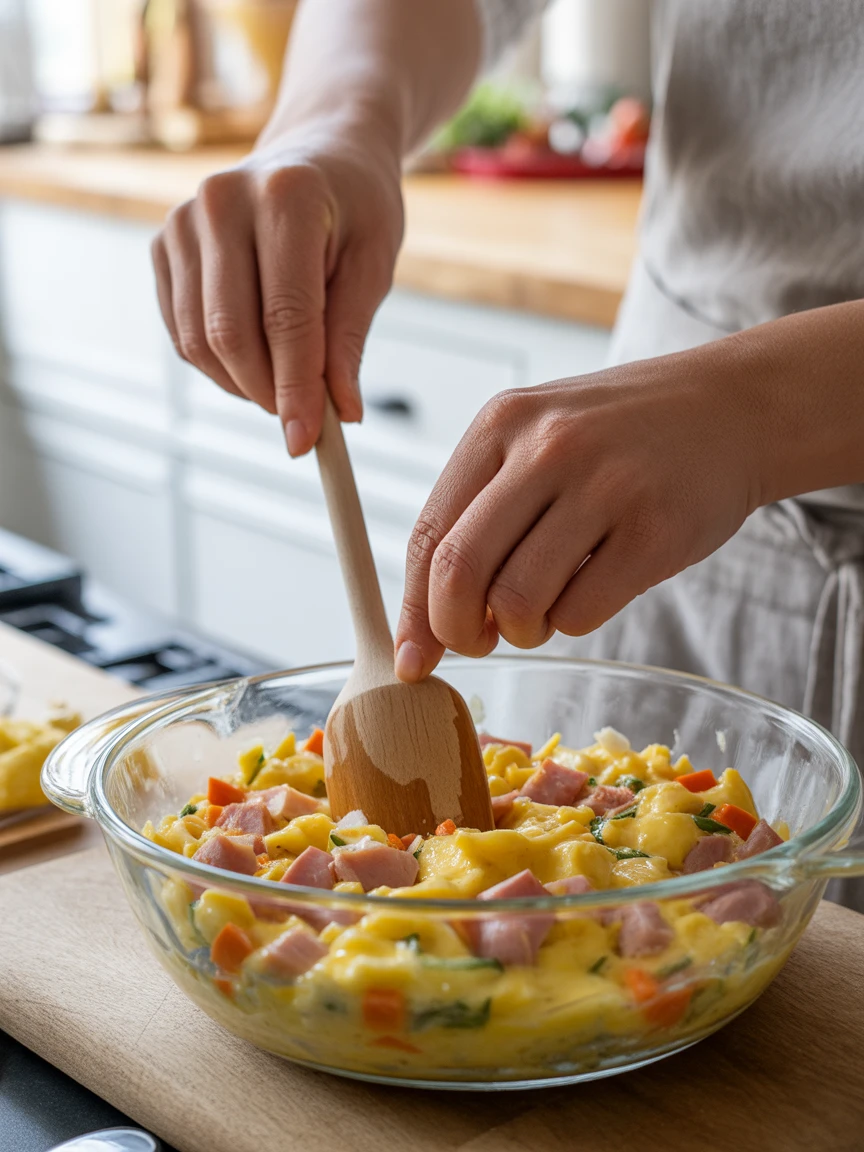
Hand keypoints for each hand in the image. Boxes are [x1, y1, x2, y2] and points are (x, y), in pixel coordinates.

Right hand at [151, 125, 403, 455]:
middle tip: (303, 422)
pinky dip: (217, 366)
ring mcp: (182, 221)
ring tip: (285, 386)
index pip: (286, 316)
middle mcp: (221, 201)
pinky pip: (182, 332)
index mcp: (286, 197)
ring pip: (199, 340)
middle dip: (267, 392)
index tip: (308, 443)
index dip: (295, 387)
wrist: (319, 149)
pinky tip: (255, 362)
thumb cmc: (357, 208)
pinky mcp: (163, 245)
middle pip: (230, 332)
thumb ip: (351, 339)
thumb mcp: (374, 264)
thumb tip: (343, 415)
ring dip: (242, 384)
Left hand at [394, 347, 765, 680]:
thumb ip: (480, 514)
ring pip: (518, 603)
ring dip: (522, 630)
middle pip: (460, 573)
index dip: (413, 609)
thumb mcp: (538, 439)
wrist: (732, 408)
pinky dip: (573, 623)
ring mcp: (605, 488)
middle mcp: (547, 449)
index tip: (412, 656)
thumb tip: (428, 622)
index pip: (429, 534)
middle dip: (456, 631)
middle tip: (478, 641)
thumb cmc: (618, 438)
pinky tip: (593, 588)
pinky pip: (580, 615)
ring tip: (546, 606)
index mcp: (501, 424)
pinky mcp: (655, 532)